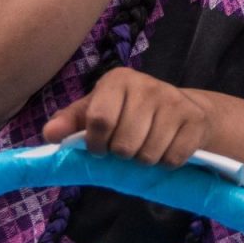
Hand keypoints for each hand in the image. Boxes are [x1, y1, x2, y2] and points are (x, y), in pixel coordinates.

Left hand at [43, 69, 212, 167]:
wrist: (184, 109)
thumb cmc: (130, 111)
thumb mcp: (97, 111)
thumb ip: (70, 122)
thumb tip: (48, 135)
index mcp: (118, 80)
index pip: (99, 120)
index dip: (96, 144)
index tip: (99, 148)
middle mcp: (147, 85)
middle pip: (124, 144)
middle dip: (122, 155)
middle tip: (126, 146)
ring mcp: (174, 102)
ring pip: (148, 155)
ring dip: (144, 160)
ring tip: (145, 147)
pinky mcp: (194, 120)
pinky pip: (172, 158)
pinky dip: (166, 162)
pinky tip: (166, 147)